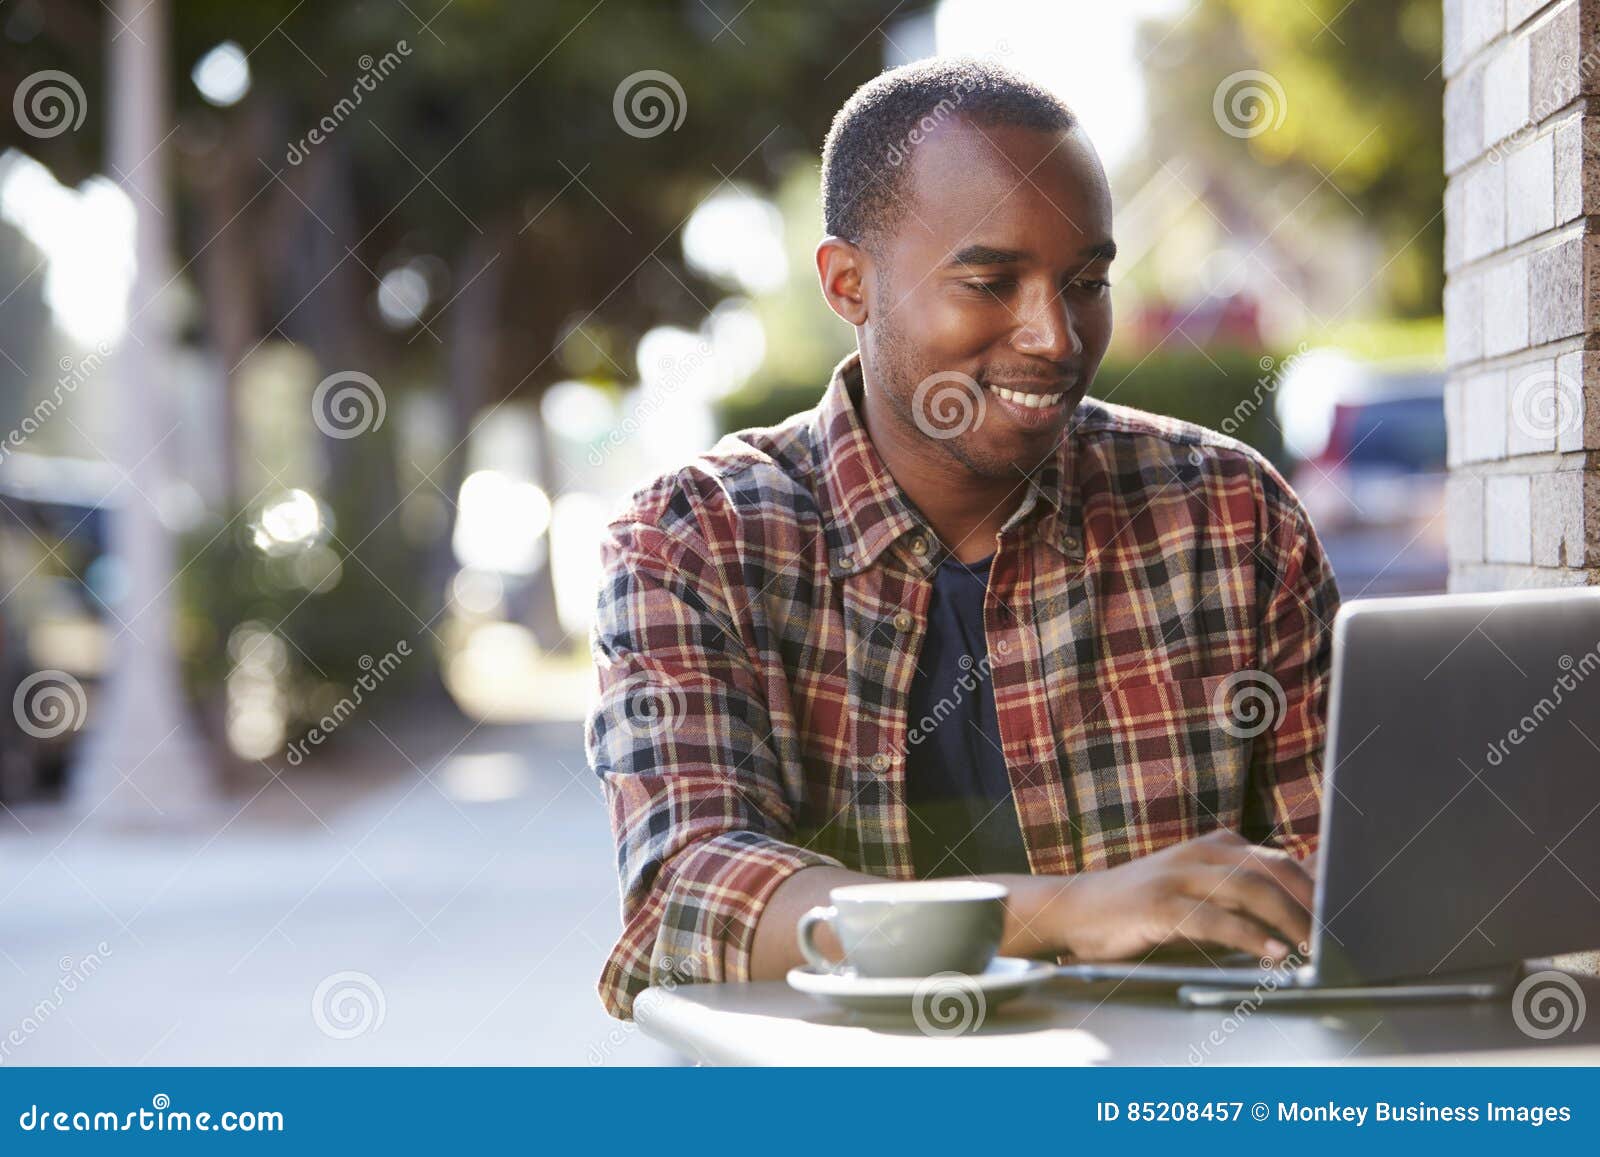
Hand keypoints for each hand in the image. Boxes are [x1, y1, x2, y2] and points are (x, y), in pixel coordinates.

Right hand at [1040, 829, 1313, 963]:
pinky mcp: (1157, 905)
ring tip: (1312, 948)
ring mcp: (1177, 876)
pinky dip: (1247, 936)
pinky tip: (1270, 953)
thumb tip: (1299, 912)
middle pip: (1271, 869)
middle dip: (1310, 904)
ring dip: (1288, 920)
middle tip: (1336, 937)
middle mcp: (1199, 854)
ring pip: (1248, 889)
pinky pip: (1213, 918)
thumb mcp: (1195, 890)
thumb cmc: (1141, 907)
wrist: (1075, 909)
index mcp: (1214, 847)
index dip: (1316, 889)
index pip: (1279, 860)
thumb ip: (1239, 895)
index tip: (1343, 918)